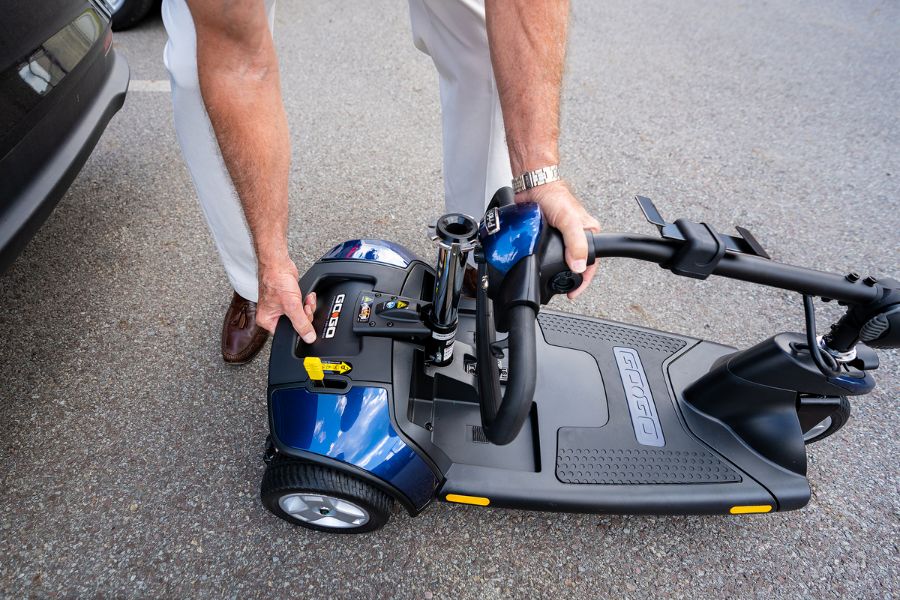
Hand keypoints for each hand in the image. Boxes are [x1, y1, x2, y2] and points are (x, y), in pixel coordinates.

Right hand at [255, 258, 317, 342]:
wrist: (278, 264)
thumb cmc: (276, 281)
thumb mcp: (291, 306)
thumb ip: (301, 324)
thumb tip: (308, 337)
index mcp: (267, 320)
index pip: (286, 334)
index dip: (299, 329)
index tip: (306, 321)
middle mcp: (272, 315)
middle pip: (295, 324)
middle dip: (305, 315)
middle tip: (304, 307)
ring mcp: (280, 307)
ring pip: (300, 315)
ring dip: (307, 307)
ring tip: (306, 299)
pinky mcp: (288, 299)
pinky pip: (301, 306)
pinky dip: (306, 301)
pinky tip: (306, 296)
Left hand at [518, 180, 600, 298]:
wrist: (533, 186)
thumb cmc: (554, 196)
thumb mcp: (569, 221)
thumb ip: (575, 244)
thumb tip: (578, 266)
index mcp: (589, 233)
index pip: (592, 262)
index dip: (584, 280)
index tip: (573, 292)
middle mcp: (577, 236)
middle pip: (577, 263)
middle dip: (569, 277)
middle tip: (561, 289)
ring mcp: (561, 237)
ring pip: (561, 259)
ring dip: (556, 270)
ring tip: (551, 281)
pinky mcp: (547, 236)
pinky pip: (548, 253)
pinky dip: (544, 261)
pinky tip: (540, 265)